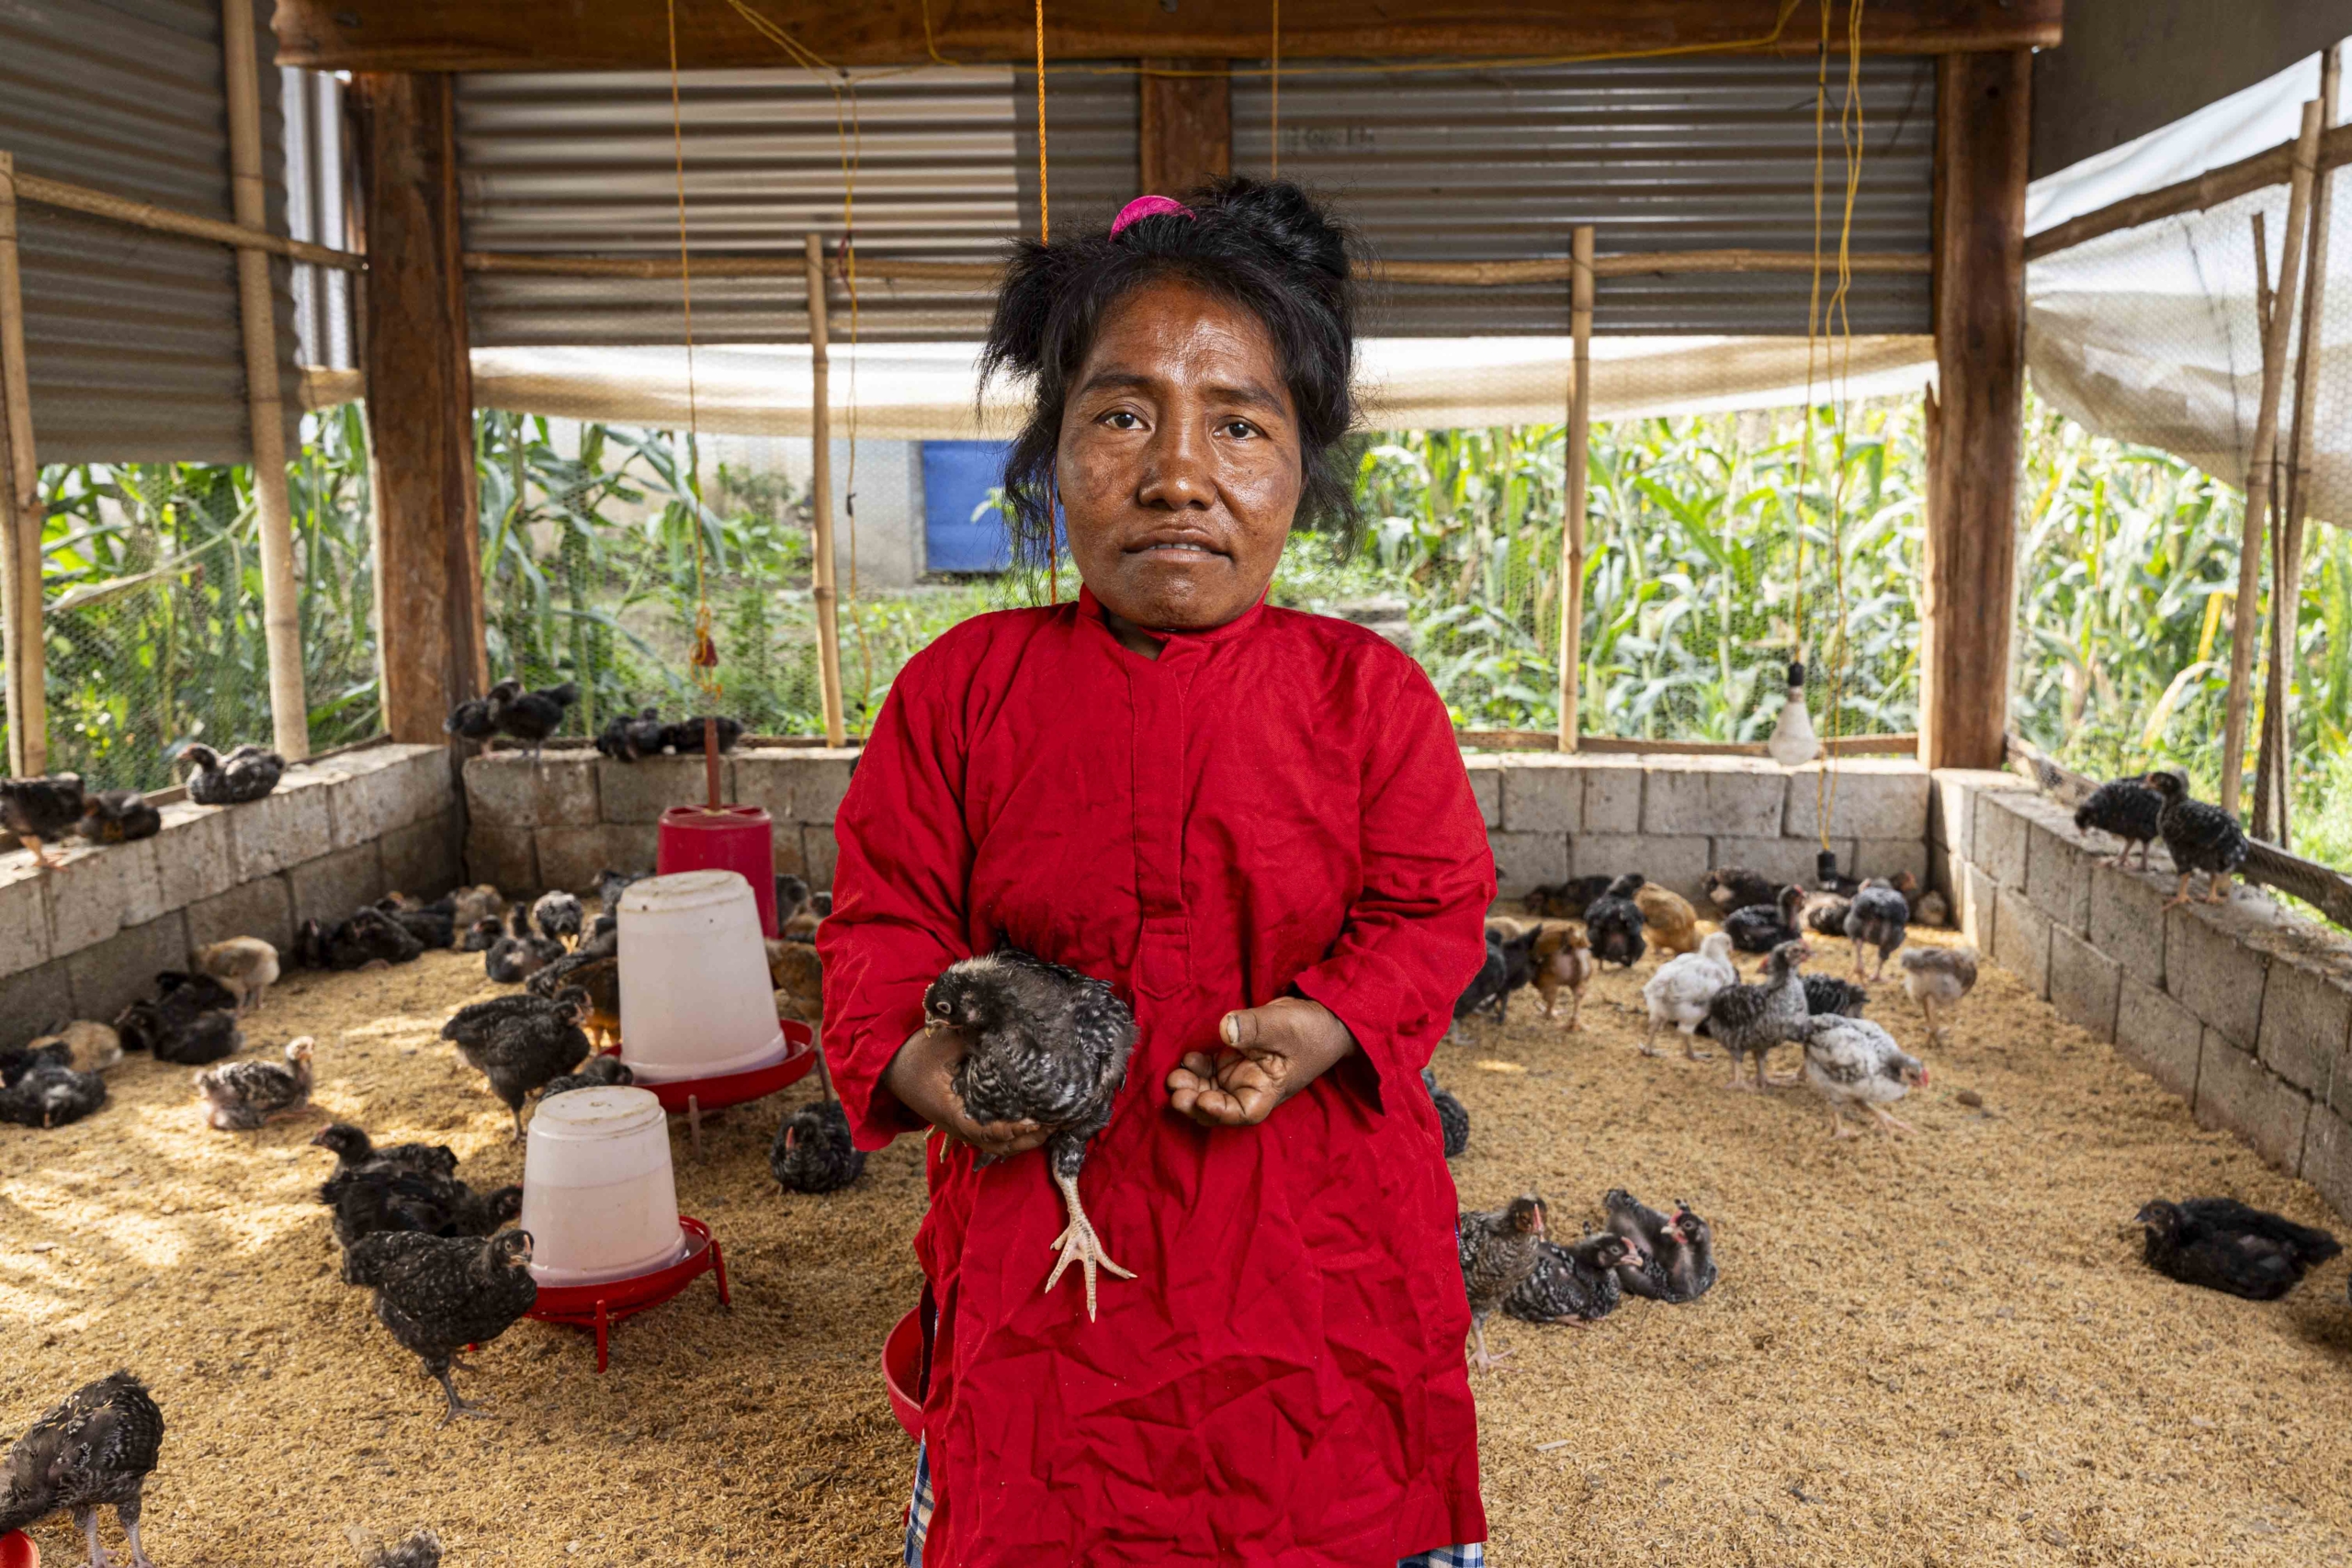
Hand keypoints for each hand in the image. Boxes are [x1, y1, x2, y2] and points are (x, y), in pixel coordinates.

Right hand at [882, 1024, 1049, 1158]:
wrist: (890, 1066)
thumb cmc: (915, 1054)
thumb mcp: (944, 1041)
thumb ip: (974, 1037)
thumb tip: (1009, 1030)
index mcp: (952, 1111)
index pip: (987, 1131)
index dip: (1013, 1130)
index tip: (1037, 1120)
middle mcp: (958, 1126)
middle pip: (999, 1146)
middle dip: (1030, 1138)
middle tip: (1059, 1121)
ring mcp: (961, 1128)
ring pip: (998, 1146)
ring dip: (1025, 1140)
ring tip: (1053, 1124)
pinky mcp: (965, 1122)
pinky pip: (993, 1138)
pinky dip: (1014, 1136)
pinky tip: (1034, 1123)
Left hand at [1166, 997, 1355, 1127]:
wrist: (1323, 1017)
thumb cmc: (1312, 1028)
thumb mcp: (1284, 1025)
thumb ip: (1254, 1027)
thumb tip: (1224, 1029)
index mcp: (1269, 1090)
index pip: (1243, 1113)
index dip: (1220, 1112)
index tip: (1203, 1100)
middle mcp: (1251, 1087)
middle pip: (1219, 1106)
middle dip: (1195, 1102)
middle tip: (1176, 1091)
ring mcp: (1240, 1074)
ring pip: (1209, 1089)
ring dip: (1190, 1086)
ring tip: (1175, 1076)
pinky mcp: (1234, 1058)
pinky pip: (1209, 1070)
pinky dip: (1196, 1068)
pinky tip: (1188, 1059)